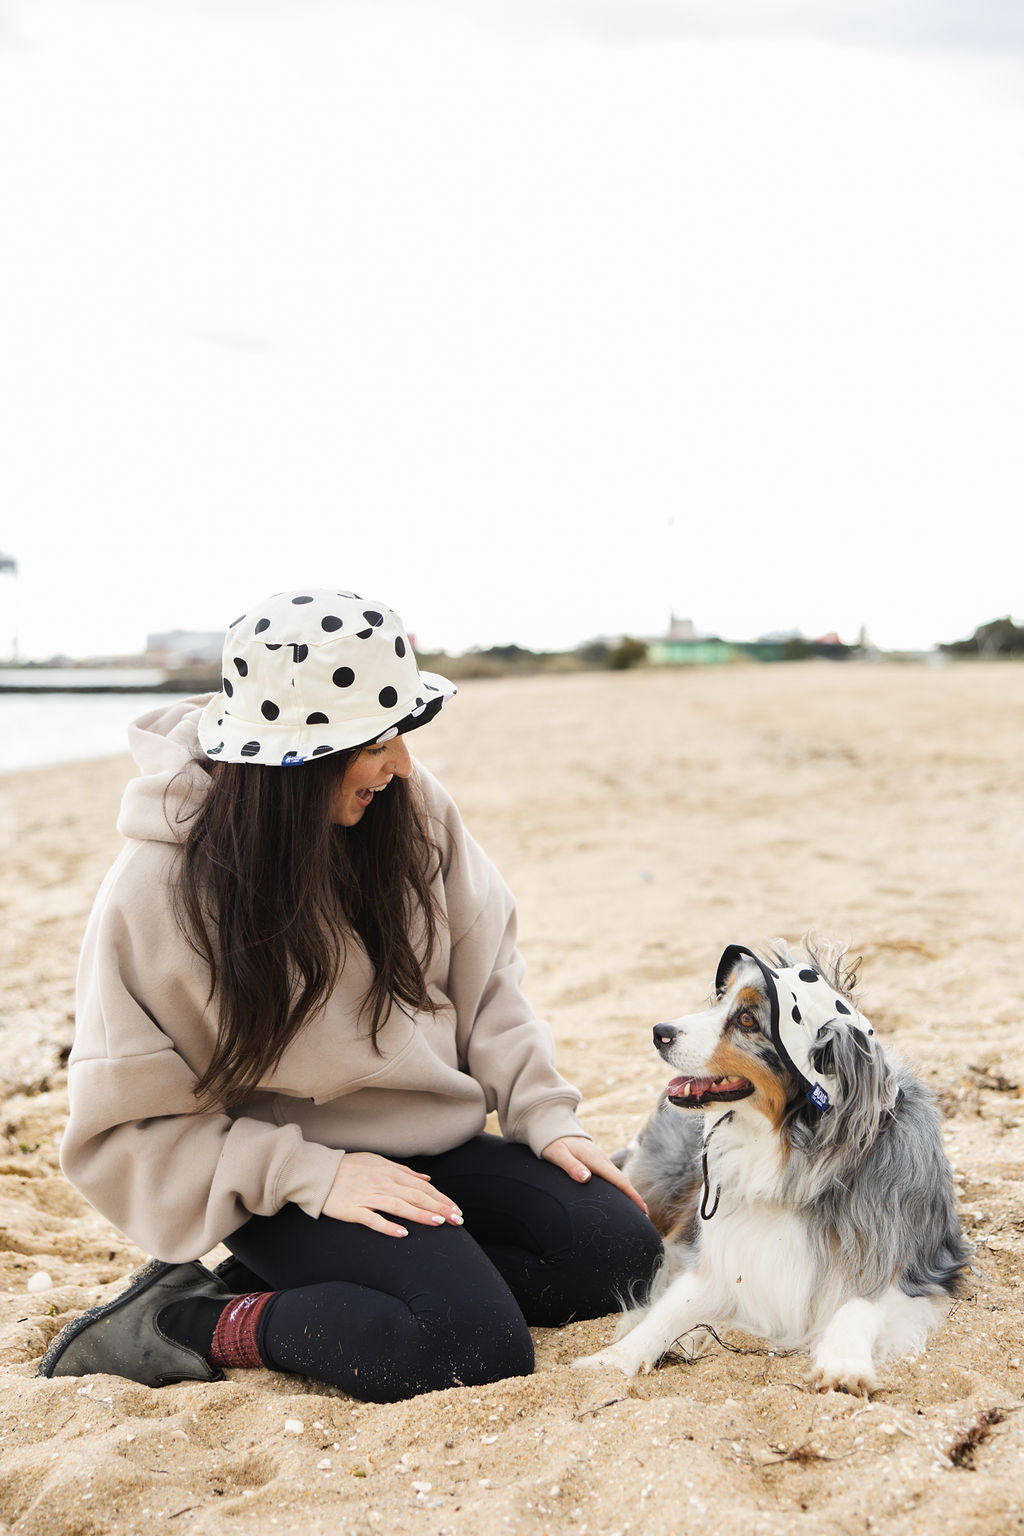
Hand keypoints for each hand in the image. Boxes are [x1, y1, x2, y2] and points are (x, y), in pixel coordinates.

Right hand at [322, 1153, 462, 1237]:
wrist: (319, 1173)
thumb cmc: (349, 1168)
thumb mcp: (378, 1162)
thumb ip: (403, 1171)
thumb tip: (426, 1180)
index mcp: (389, 1172)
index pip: (421, 1187)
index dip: (440, 1198)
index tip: (456, 1209)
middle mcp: (382, 1183)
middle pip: (415, 1196)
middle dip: (438, 1208)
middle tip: (457, 1219)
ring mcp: (367, 1197)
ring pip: (399, 1206)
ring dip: (420, 1215)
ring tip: (439, 1223)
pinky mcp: (353, 1210)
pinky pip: (373, 1219)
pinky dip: (388, 1226)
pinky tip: (403, 1233)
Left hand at [541, 1135, 648, 1214]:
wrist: (554, 1129)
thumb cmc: (554, 1144)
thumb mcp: (558, 1155)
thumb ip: (571, 1166)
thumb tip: (586, 1178)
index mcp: (595, 1160)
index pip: (618, 1180)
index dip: (631, 1195)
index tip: (642, 1209)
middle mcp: (602, 1160)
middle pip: (623, 1181)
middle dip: (635, 1198)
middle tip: (645, 1217)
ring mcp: (601, 1160)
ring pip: (619, 1179)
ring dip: (629, 1193)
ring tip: (637, 1211)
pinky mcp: (598, 1162)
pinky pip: (613, 1176)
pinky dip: (621, 1187)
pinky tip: (621, 1197)